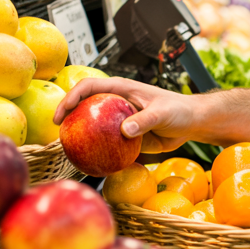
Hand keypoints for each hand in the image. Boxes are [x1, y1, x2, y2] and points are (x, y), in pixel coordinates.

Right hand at [52, 77, 195, 151]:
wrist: (190, 123)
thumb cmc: (178, 110)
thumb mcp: (162, 113)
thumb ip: (144, 120)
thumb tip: (124, 131)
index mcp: (121, 89)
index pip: (89, 87)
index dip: (72, 96)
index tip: (63, 112)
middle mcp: (116, 102)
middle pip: (85, 105)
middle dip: (68, 114)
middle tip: (59, 131)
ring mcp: (118, 119)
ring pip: (93, 124)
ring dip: (80, 133)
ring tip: (68, 146)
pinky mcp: (124, 135)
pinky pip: (106, 142)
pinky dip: (97, 149)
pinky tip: (91, 161)